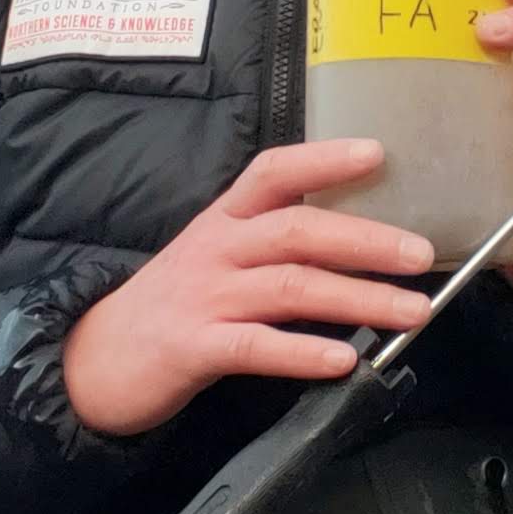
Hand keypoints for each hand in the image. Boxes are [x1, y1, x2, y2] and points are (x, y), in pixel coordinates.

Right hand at [62, 140, 435, 436]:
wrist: (92, 360)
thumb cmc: (173, 305)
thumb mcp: (216, 256)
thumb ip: (272, 244)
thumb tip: (361, 243)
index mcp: (224, 219)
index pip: (274, 172)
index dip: (324, 159)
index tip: (378, 153)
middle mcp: (216, 248)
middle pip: (297, 230)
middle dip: (366, 239)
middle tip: (420, 253)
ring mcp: (204, 297)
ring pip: (291, 288)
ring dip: (358, 298)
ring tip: (411, 312)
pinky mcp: (193, 348)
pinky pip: (256, 347)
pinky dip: (303, 352)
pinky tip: (344, 360)